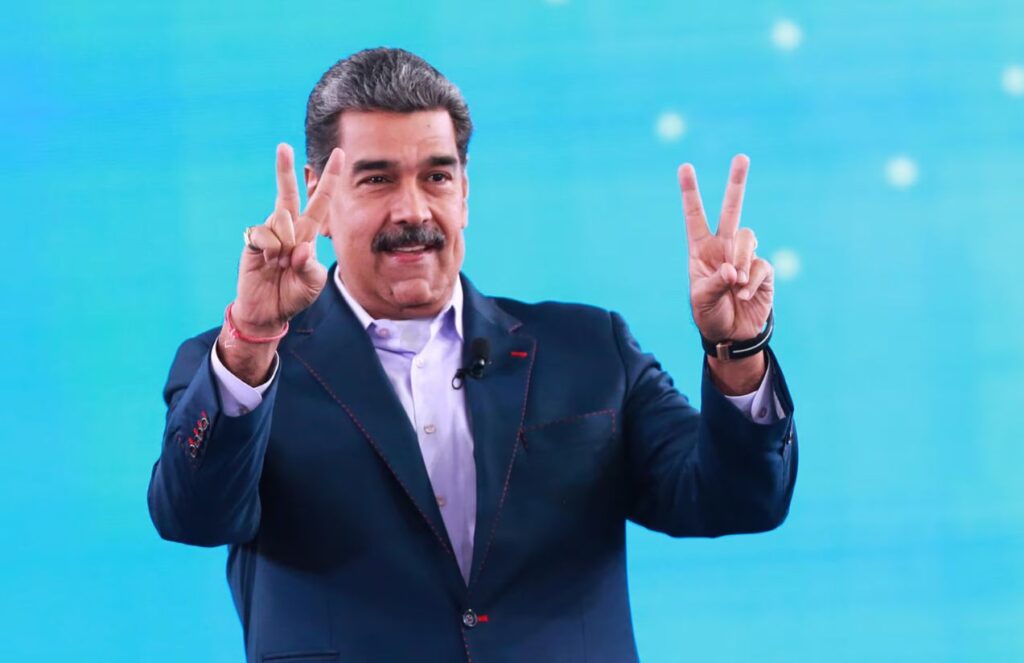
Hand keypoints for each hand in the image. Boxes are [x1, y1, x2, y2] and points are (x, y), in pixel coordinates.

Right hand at [232, 143, 342, 333]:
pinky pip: (265, 234)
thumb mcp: (313, 284)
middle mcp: (289, 229)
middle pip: (288, 193)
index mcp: (308, 234)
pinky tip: (269, 262)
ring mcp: (270, 234)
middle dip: (285, 170)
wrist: (269, 311)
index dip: (329, 179)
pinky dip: (271, 249)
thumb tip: (300, 248)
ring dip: (287, 244)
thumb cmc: (294, 295)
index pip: (321, 201)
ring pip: (281, 219)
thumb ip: (311, 267)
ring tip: (283, 264)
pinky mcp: (253, 242)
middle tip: (283, 146)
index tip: (338, 154)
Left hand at [679, 154, 772, 343]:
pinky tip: (745, 295)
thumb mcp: (702, 299)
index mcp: (701, 249)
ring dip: (742, 258)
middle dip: (737, 182)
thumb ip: (716, 282)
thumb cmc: (709, 314)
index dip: (690, 192)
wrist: (731, 335)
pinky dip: (753, 281)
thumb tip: (735, 270)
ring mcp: (745, 256)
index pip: (695, 216)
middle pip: (732, 209)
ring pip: (748, 238)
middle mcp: (723, 247)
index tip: (684, 167)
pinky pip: (761, 266)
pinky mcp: (763, 271)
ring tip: (736, 283)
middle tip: (741, 157)